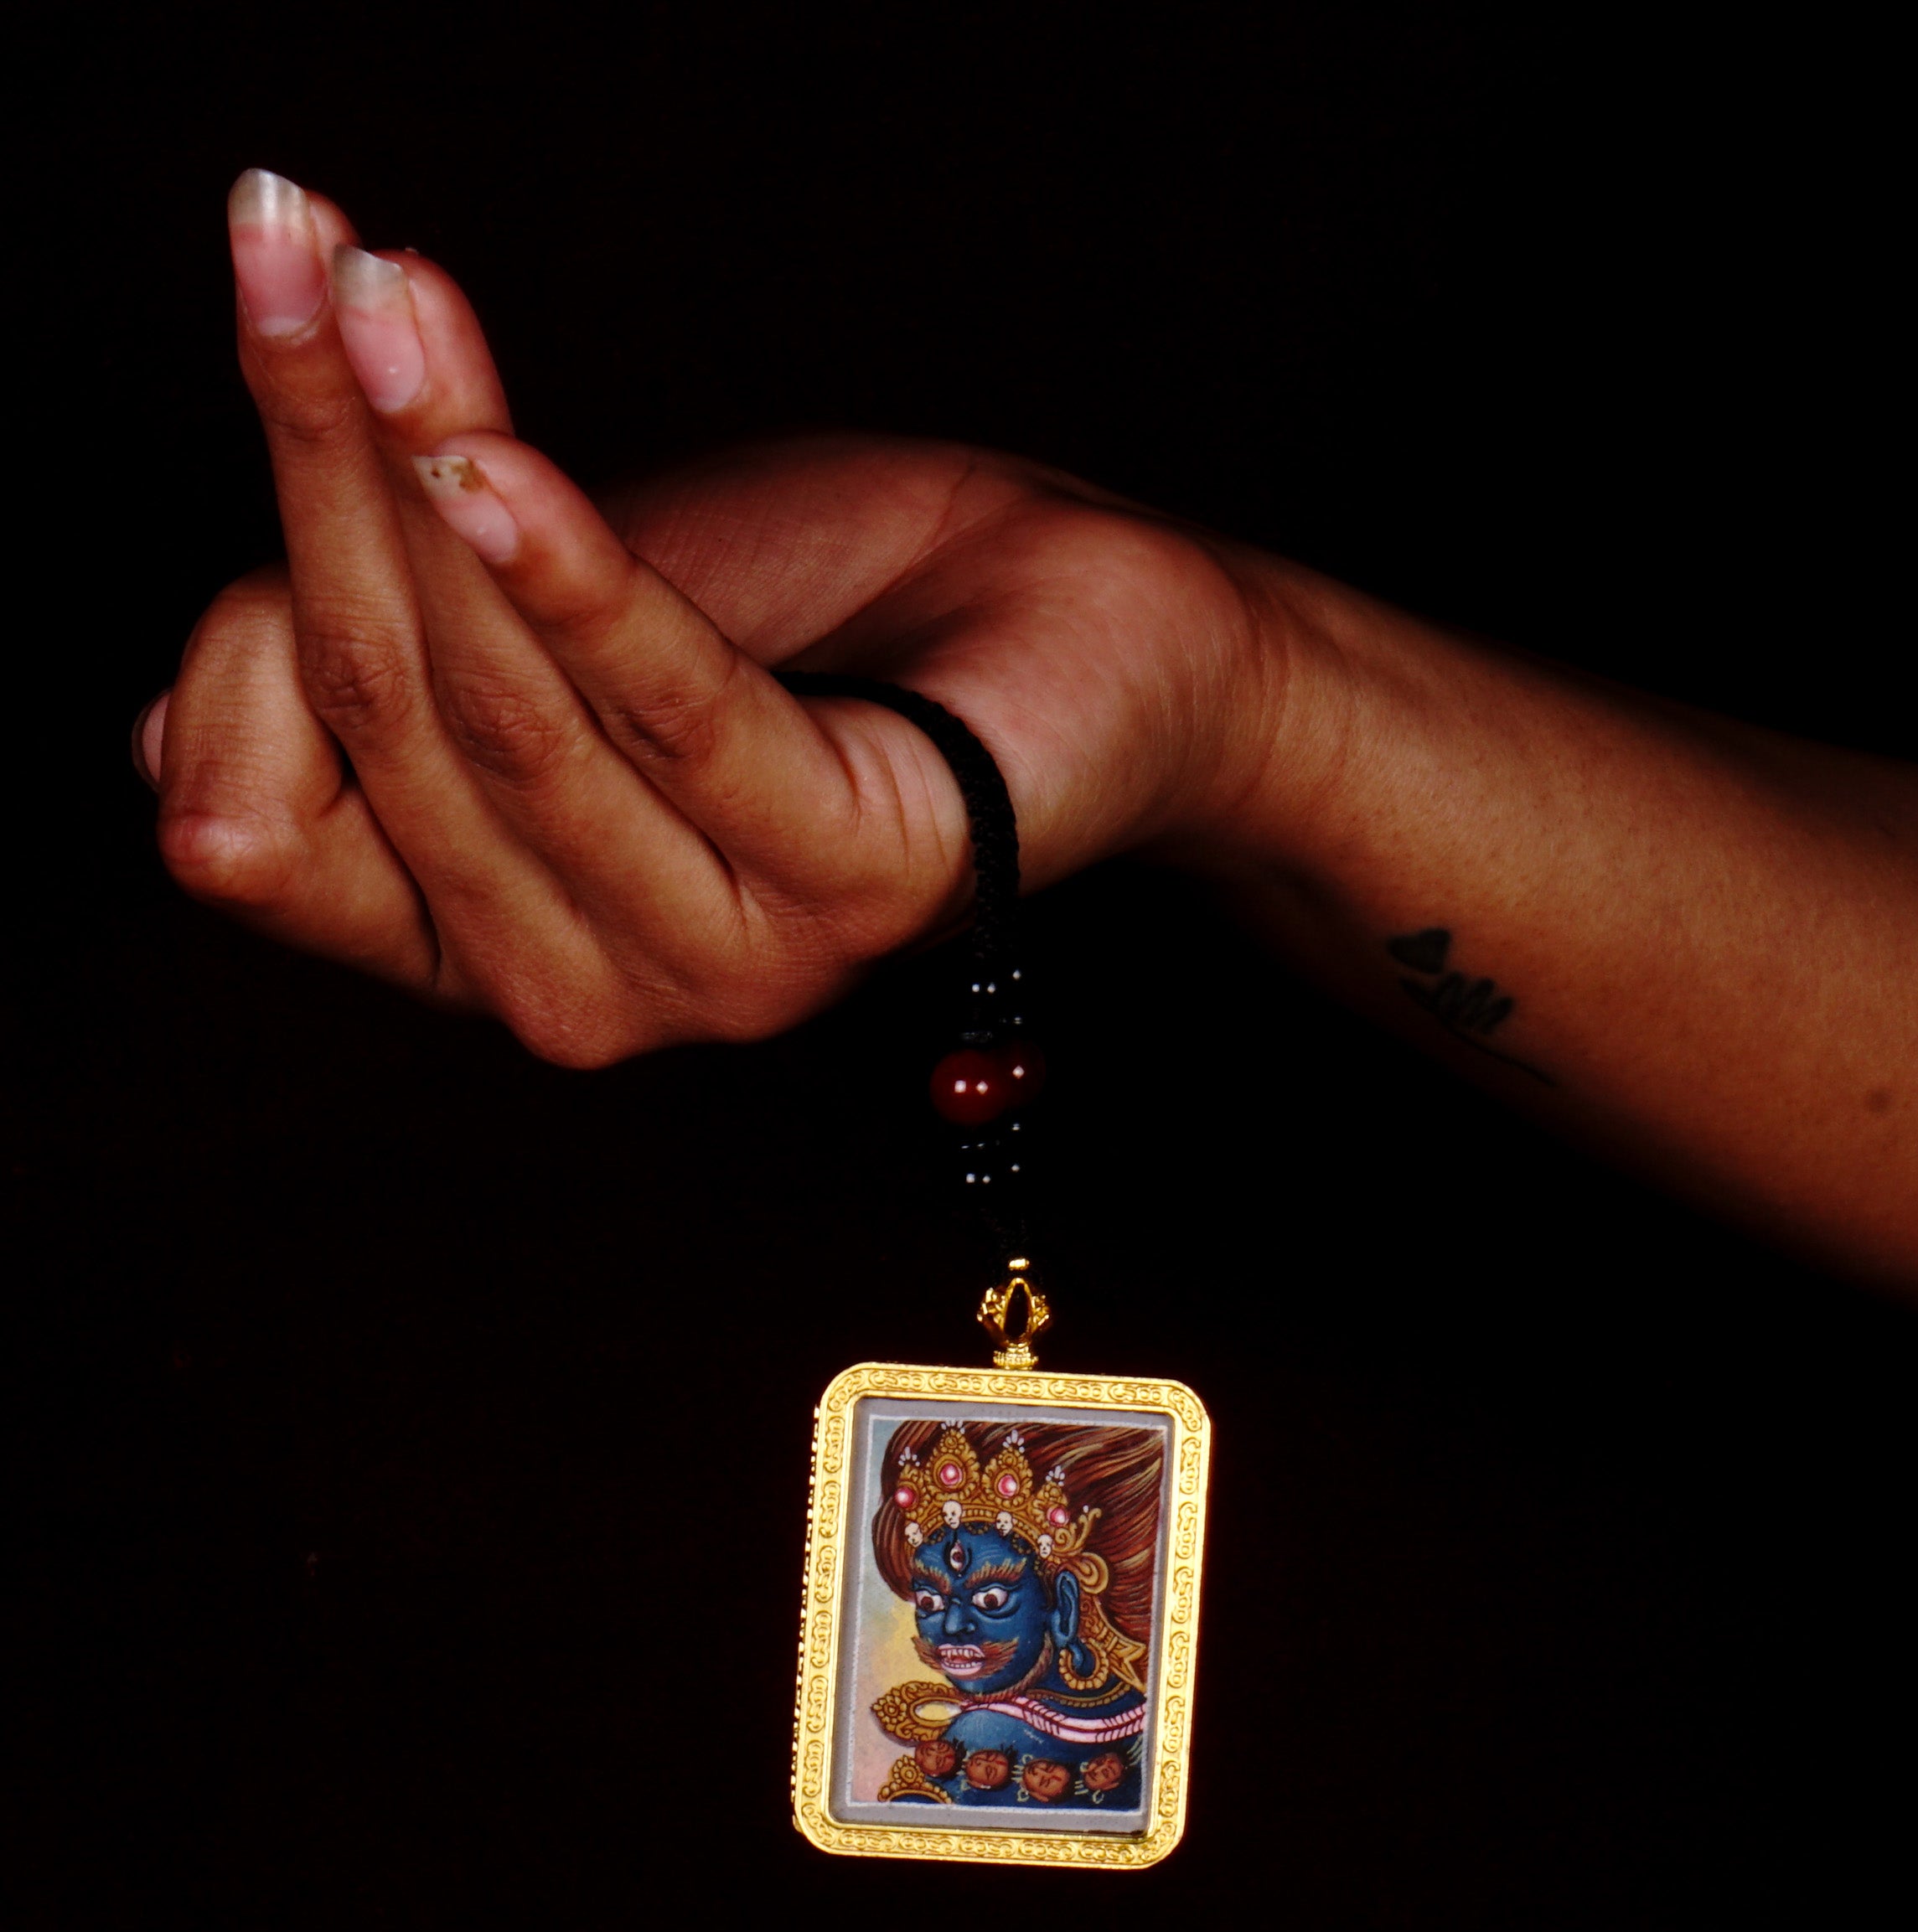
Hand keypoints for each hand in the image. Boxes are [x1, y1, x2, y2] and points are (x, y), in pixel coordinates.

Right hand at [149, 172, 1297, 1062]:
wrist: (1053, 626)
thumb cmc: (804, 623)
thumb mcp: (537, 637)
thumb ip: (362, 690)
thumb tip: (157, 738)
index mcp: (486, 945)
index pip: (269, 825)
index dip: (231, 597)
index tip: (273, 342)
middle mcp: (586, 989)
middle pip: (392, 725)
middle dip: (327, 472)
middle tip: (302, 249)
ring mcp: (723, 960)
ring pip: (511, 715)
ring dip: (426, 481)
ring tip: (388, 294)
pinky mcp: (851, 879)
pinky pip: (673, 722)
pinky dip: (573, 585)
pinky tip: (490, 464)